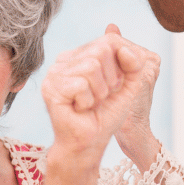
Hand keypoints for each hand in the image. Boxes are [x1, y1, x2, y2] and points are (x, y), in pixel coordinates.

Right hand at [42, 27, 161, 161]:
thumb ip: (133, 63)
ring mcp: (55, 72)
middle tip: (101, 97)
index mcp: (80, 55)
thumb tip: (123, 46)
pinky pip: (81, 84)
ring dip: (99, 92)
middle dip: (110, 79)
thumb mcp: (127, 85)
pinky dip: (88, 101)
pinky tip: (80, 109)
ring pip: (91, 67)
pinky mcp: (51, 87)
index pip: (110, 41)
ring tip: (90, 103)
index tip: (115, 86)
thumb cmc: (105, 115)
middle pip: (101, 51)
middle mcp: (64, 60)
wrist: (90, 143)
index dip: (121, 64)